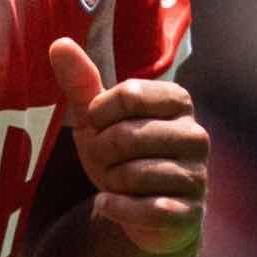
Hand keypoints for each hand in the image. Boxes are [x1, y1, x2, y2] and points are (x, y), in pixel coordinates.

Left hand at [49, 38, 208, 254]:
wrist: (143, 211)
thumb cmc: (121, 154)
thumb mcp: (97, 117)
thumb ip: (81, 81)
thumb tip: (59, 43)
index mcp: (177, 101)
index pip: (128, 94)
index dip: (99, 114)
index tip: (100, 125)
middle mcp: (196, 135)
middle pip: (127, 136)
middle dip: (101, 152)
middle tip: (105, 160)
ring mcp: (197, 176)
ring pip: (135, 175)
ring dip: (109, 181)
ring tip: (115, 181)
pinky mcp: (190, 213)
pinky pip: (147, 209)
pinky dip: (117, 208)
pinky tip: (108, 204)